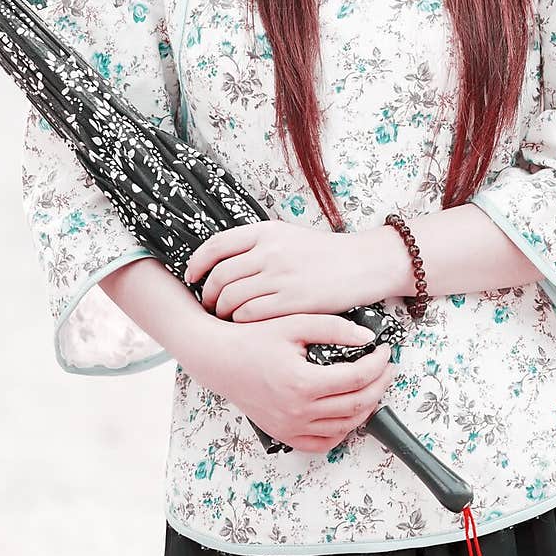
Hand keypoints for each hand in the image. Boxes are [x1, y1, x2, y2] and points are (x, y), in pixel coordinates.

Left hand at [187, 219, 379, 321]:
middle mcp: (269, 251)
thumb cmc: (324, 254)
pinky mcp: (291, 301)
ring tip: (225, 317)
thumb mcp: (288, 236)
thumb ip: (257, 245)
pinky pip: (250, 314)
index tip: (192, 276)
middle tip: (208, 305)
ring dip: (222, 312)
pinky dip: (240, 321)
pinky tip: (245, 324)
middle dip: (207, 295)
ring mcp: (279, 277)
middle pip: (219, 276)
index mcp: (266, 231)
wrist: (363, 265)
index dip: (197, 263)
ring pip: (231, 298)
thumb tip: (221, 262)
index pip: (216, 245)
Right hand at [198, 312, 396, 453]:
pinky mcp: (284, 434)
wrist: (220, 360)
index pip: (358, 378)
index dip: (378, 364)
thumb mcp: (294, 324)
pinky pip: (322, 443)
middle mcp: (298, 411)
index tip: (384, 351)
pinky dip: (341, 431)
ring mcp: (291, 427)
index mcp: (303, 383)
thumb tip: (365, 337)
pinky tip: (347, 411)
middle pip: (357, 404)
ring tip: (372, 386)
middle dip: (380, 384)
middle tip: (386, 368)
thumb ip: (333, 328)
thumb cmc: (253, 339)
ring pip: (345, 426)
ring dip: (366, 407)